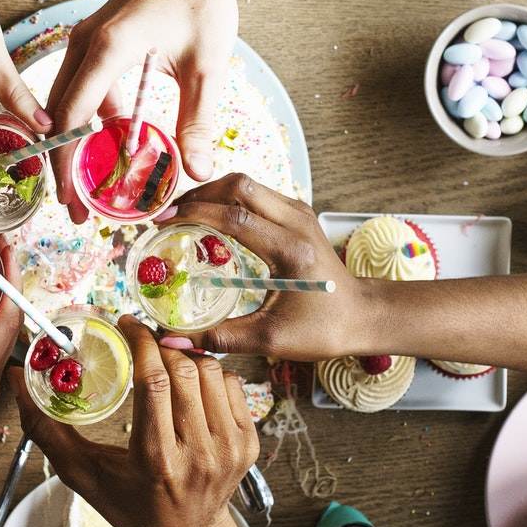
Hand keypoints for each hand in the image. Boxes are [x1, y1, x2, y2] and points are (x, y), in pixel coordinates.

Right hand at [15, 317, 257, 526]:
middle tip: (143, 339)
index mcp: (155, 461)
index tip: (128, 324)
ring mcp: (229, 449)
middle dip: (162, 346)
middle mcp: (198, 454)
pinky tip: (190, 381)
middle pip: (185, 371)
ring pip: (212, 372)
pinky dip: (211, 373)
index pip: (155, 382)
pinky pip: (232, 385)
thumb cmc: (129, 504)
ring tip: (164, 359)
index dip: (142, 343)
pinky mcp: (248, 444)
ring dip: (186, 357)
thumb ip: (46, 428)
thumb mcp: (82, 473)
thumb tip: (17, 379)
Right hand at [46, 0, 236, 220]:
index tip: (73, 200)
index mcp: (108, 49)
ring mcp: (86, 41)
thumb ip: (197, 121)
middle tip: (77, 208)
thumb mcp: (206, 67)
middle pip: (58, 115)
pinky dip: (91, 120)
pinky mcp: (95, 42)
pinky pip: (82, 88)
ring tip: (90, 185)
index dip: (68, 163)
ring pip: (66, 103)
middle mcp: (85, 44)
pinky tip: (113, 143)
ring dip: (74, 144)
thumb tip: (196, 172)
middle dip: (64, 164)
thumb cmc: (200, 1)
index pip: (73, 117)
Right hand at [164, 175, 363, 359]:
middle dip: (199, 194)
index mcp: (290, 249)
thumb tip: (174, 342)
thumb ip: (220, 338)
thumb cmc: (323, 329)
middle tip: (170, 214)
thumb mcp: (270, 339)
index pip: (234, 217)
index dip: (194, 214)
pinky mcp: (298, 215)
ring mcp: (299, 213)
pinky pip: (257, 194)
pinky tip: (212, 220)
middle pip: (239, 185)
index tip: (163, 223)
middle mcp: (296, 222)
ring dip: (213, 194)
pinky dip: (229, 200)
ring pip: (248, 184)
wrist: (363, 316)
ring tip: (185, 215)